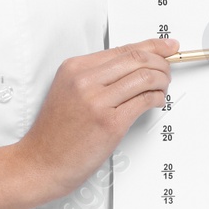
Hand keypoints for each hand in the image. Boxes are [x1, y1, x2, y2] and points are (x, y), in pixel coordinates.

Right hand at [16, 37, 177, 200]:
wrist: (40, 162)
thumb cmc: (54, 133)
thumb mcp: (67, 91)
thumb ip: (96, 76)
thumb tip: (132, 66)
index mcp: (74, 68)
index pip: (123, 48)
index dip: (152, 46)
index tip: (167, 46)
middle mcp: (85, 80)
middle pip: (137, 58)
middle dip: (161, 62)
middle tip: (168, 69)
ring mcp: (98, 101)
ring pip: (144, 77)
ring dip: (162, 81)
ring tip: (162, 87)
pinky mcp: (110, 123)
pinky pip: (144, 100)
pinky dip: (158, 98)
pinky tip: (157, 101)